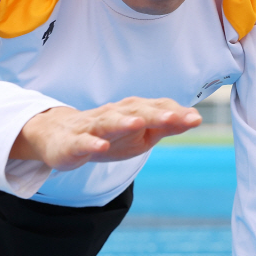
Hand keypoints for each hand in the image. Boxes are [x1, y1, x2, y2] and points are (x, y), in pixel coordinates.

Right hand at [10, 96, 201, 170]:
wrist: (60, 136)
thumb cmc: (108, 135)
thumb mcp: (141, 133)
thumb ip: (166, 126)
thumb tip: (195, 118)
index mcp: (132, 112)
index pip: (155, 109)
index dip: (174, 114)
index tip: (196, 119)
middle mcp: (114, 114)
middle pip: (135, 111)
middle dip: (155, 114)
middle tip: (175, 119)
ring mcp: (92, 127)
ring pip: (109, 122)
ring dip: (123, 122)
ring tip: (138, 123)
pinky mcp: (73, 142)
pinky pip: (83, 142)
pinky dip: (91, 143)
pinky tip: (101, 146)